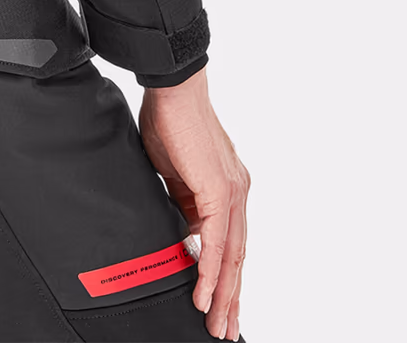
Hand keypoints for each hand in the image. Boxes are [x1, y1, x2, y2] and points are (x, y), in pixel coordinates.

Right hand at [138, 68, 249, 340]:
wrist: (172, 87)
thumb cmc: (169, 120)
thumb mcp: (174, 173)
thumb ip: (182, 204)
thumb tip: (182, 235)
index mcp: (228, 188)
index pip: (230, 243)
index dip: (226, 278)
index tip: (218, 304)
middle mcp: (237, 192)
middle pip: (237, 257)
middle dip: (230, 297)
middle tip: (224, 330)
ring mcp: (231, 191)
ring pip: (231, 255)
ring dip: (224, 293)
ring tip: (217, 323)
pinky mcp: (218, 189)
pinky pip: (216, 240)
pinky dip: (211, 269)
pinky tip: (206, 292)